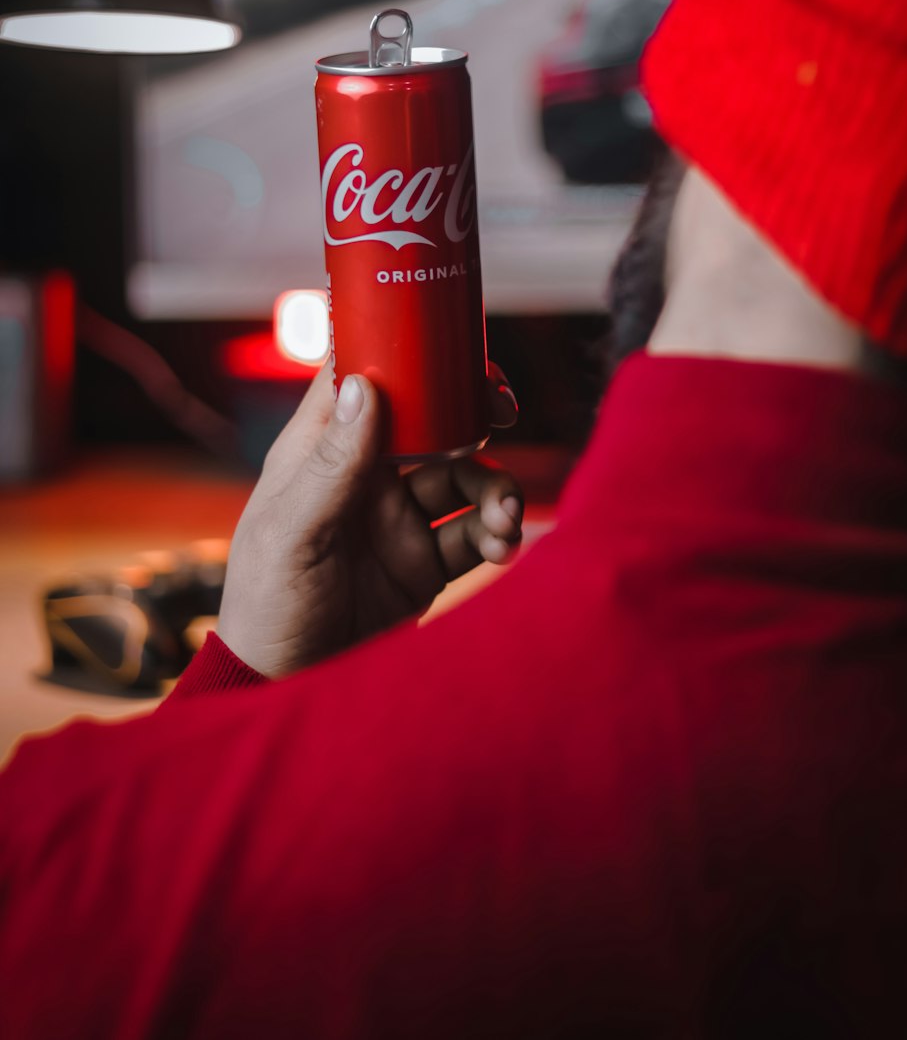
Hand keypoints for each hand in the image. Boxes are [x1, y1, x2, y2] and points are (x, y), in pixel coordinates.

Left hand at [216, 363, 520, 678]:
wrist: (285, 693)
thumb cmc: (267, 609)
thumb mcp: (292, 535)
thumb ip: (333, 466)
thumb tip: (365, 388)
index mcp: (319, 453)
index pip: (359, 377)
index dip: (404, 352)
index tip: (450, 348)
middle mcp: (363, 476)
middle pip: (429, 419)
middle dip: (470, 413)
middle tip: (502, 413)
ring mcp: (397, 519)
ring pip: (463, 475)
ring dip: (493, 486)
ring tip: (503, 518)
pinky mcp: (424, 564)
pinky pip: (473, 531)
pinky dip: (496, 532)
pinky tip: (501, 546)